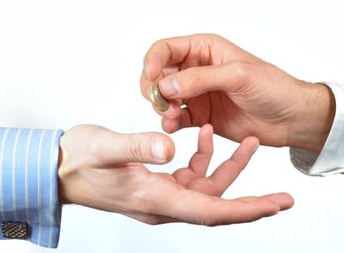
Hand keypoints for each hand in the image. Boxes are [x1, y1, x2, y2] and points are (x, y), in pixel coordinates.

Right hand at [58, 124, 292, 224]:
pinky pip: (191, 177)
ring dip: (227, 167)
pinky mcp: (157, 183)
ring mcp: (160, 194)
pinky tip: (203, 133)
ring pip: (206, 187)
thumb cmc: (77, 160)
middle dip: (251, 200)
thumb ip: (137, 145)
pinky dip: (204, 158)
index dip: (245, 211)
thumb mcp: (105, 147)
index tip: (277, 208)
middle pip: (216, 205)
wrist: (59, 168)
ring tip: (245, 141)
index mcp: (154, 198)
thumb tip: (170, 147)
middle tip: (284, 196)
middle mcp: (162, 203)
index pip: (210, 211)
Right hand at [140, 34, 335, 152]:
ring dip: (161, 107)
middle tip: (161, 102)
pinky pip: (176, 117)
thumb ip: (200, 78)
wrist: (291, 118)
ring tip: (171, 116)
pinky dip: (170, 122)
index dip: (152, 62)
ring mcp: (198, 93)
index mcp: (205, 49)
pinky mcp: (201, 115)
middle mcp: (197, 69)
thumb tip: (165, 85)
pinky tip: (174, 126)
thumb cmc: (273, 87)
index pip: (166, 49)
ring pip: (165, 97)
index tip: (150, 80)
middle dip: (154, 88)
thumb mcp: (238, 75)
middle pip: (159, 74)